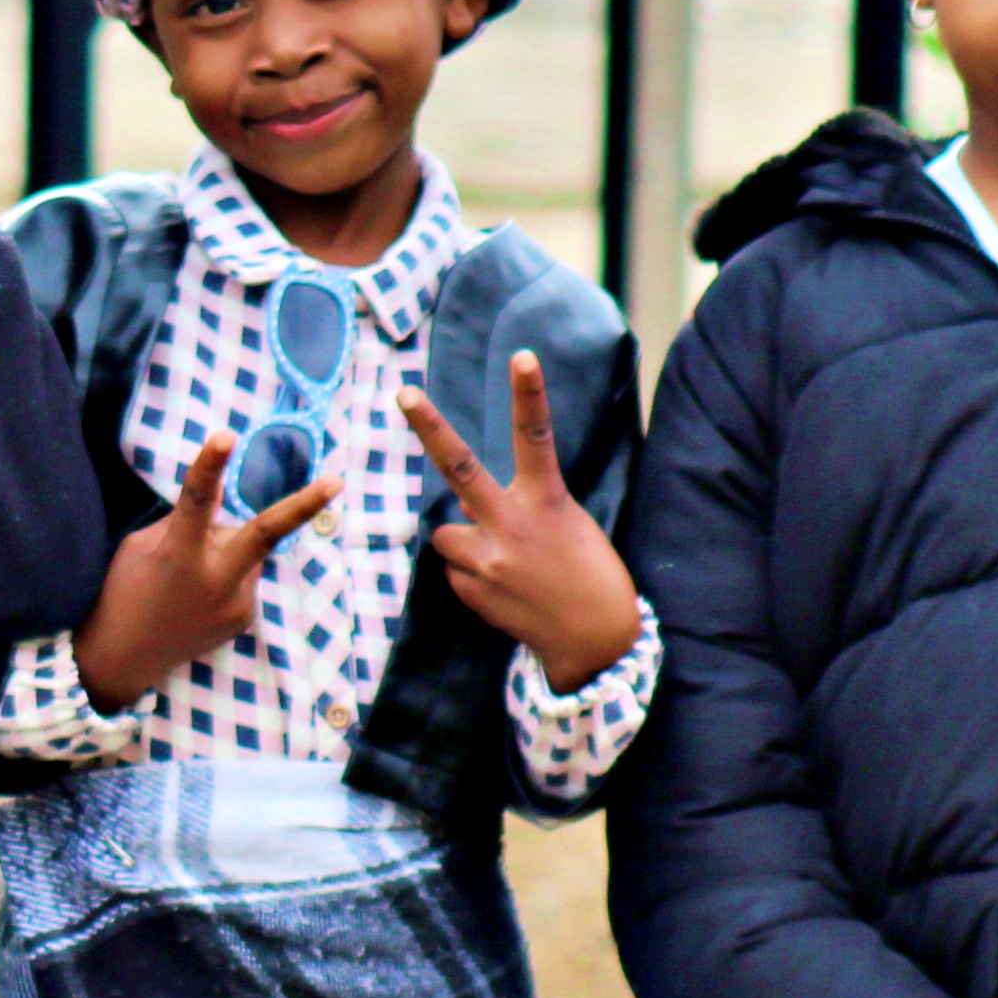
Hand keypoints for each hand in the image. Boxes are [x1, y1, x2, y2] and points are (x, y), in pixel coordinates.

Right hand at [71, 430, 341, 709]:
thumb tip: (220, 494)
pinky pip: (243, 575)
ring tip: (187, 576)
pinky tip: (197, 595)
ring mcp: (235, 605)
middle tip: (337, 481)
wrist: (122, 660)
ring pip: (245, 551)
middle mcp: (215, 582)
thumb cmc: (122, 593)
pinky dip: (224, 571)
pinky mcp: (244, 619)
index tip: (226, 435)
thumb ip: (183, 521)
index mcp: (179, 558)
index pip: (196, 501)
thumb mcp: (142, 548)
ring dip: (226, 546)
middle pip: (265, 535)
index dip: (210, 466)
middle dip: (304, 506)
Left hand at [398, 353, 644, 688]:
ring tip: (503, 564)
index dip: (528, 395)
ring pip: (445, 535)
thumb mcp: (566, 525)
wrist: (593, 640)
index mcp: (546, 501)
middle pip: (459, 467)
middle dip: (429, 427)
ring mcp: (487, 559)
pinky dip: (470, 576)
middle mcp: (510, 525)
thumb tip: (466, 510)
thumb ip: (519, 508)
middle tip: (403, 393)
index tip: (522, 356)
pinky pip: (454, 571)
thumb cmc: (589, 574)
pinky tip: (503, 590)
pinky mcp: (472, 591)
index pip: (535, 438)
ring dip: (463, 543)